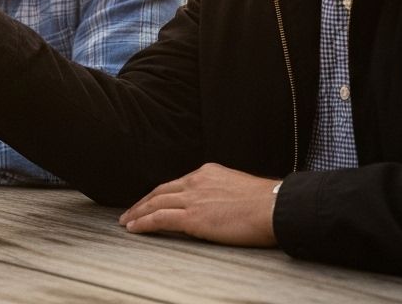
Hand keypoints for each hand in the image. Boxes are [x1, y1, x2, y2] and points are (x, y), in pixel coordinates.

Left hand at [118, 163, 278, 246]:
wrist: (275, 207)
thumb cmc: (267, 203)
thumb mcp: (239, 188)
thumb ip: (222, 193)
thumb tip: (218, 206)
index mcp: (208, 173)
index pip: (177, 184)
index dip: (161, 194)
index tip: (152, 201)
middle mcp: (196, 181)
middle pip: (160, 191)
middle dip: (143, 202)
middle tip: (130, 212)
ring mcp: (193, 198)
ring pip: (155, 204)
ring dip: (137, 213)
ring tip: (126, 222)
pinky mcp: (192, 217)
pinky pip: (159, 219)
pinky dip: (143, 223)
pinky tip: (134, 228)